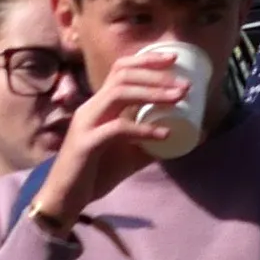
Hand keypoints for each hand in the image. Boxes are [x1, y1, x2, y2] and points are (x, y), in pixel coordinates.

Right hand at [31, 46, 196, 230]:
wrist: (65, 201)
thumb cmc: (96, 174)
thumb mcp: (132, 154)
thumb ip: (156, 141)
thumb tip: (194, 134)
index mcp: (100, 105)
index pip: (120, 70)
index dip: (146, 60)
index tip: (173, 59)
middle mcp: (91, 109)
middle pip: (123, 75)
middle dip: (156, 74)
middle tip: (184, 84)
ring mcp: (86, 124)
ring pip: (119, 93)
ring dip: (152, 93)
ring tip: (179, 98)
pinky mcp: (85, 144)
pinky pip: (117, 129)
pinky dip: (143, 128)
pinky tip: (163, 134)